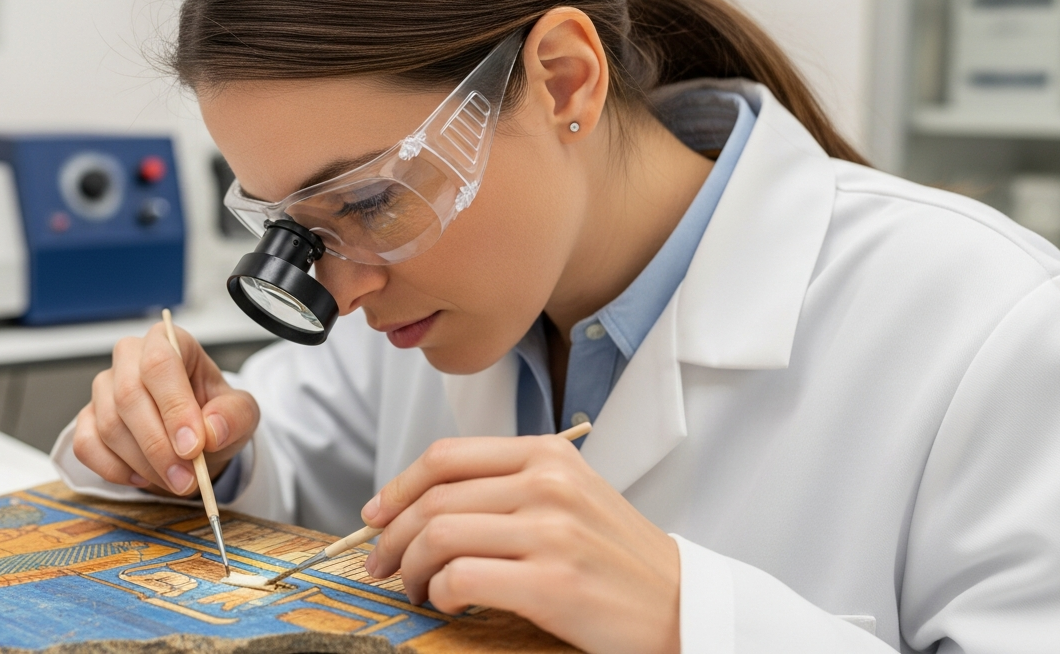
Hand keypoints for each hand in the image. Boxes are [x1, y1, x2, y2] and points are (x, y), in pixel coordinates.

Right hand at [72, 322, 259, 496]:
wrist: (194, 439)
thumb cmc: (213, 416)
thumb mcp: (241, 414)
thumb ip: (233, 417)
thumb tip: (211, 431)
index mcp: (171, 342)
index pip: (161, 363)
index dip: (174, 406)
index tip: (192, 446)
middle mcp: (131, 357)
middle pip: (129, 395)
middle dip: (158, 446)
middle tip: (185, 479)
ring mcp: (104, 387)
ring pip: (109, 426)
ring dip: (144, 463)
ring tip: (175, 480)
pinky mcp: (87, 417)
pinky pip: (86, 445)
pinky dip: (114, 470)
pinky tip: (143, 477)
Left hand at [360, 435, 679, 653]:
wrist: (682, 605)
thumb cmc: (618, 558)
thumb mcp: (570, 496)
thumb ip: (507, 485)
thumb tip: (423, 503)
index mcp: (548, 455)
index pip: (445, 457)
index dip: (397, 487)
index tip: (377, 515)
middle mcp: (548, 484)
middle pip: (434, 499)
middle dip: (392, 536)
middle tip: (382, 564)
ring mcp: (551, 531)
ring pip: (439, 536)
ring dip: (412, 569)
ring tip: (414, 588)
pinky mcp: (551, 582)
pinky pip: (461, 579)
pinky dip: (440, 593)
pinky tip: (447, 603)